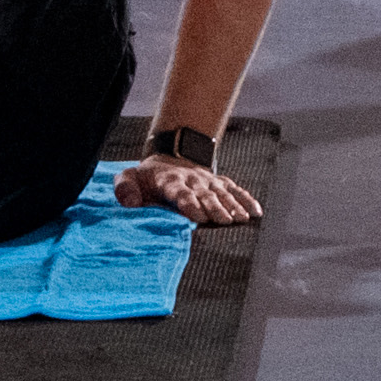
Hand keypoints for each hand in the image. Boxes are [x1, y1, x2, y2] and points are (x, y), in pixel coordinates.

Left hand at [117, 151, 261, 224]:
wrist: (168, 159)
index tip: (197, 216)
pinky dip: (246, 200)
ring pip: (223, 193)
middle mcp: (193, 180)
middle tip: (224, 221)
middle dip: (215, 207)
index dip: (189, 204)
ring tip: (242, 219)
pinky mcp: (220, 183)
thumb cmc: (146, 178)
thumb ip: (124, 188)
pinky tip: (256, 212)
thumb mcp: (128, 177)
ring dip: (233, 206)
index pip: (181, 193)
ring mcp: (209, 181)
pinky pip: (236, 190)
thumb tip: (131, 203)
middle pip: (206, 195)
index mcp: (170, 181)